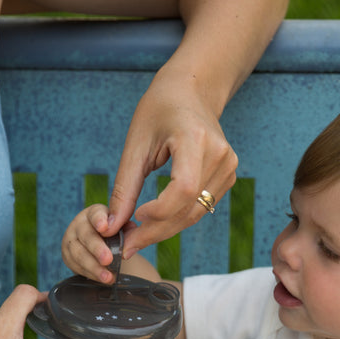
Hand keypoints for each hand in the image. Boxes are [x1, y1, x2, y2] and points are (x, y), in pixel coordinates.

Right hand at [62, 204, 121, 283]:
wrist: (98, 244)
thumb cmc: (112, 233)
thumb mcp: (121, 227)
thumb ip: (127, 229)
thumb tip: (133, 236)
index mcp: (94, 213)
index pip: (95, 214)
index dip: (99, 220)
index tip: (104, 228)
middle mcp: (79, 224)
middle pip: (86, 236)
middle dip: (97, 249)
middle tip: (108, 259)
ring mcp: (70, 240)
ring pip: (79, 254)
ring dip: (94, 267)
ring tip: (108, 277)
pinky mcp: (67, 256)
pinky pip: (77, 266)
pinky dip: (91, 274)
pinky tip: (102, 279)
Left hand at [106, 75, 236, 255]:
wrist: (191, 91)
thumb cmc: (158, 111)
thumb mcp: (135, 144)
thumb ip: (125, 188)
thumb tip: (111, 227)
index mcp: (195, 139)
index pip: (183, 188)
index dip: (159, 211)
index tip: (134, 219)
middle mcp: (219, 155)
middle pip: (189, 208)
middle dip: (157, 231)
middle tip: (128, 245)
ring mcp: (228, 167)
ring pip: (196, 214)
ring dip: (165, 230)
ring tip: (137, 236)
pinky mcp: (228, 176)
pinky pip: (201, 208)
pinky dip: (177, 219)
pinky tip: (156, 222)